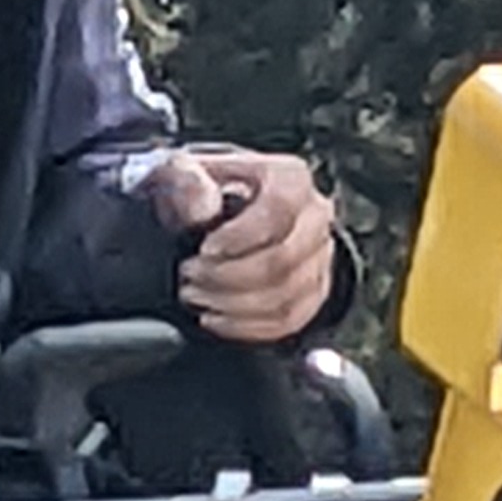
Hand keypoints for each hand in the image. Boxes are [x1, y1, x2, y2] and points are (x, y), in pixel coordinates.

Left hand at [149, 148, 337, 346]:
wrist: (215, 214)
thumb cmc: (201, 192)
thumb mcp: (181, 173)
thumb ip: (184, 182)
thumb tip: (202, 205)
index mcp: (290, 177)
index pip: (278, 210)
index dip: (239, 237)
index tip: (203, 249)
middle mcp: (315, 214)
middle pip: (283, 260)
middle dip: (228, 276)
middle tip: (189, 275)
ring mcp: (320, 256)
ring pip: (286, 296)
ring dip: (233, 304)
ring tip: (195, 295)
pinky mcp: (313, 290)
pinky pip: (289, 320)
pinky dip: (247, 327)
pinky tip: (215, 317)